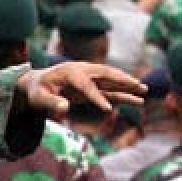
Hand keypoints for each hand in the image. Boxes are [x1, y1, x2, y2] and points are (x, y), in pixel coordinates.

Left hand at [16, 62, 144, 116]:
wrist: (37, 83)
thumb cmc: (36, 90)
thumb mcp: (38, 98)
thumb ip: (50, 103)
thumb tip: (64, 108)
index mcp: (69, 72)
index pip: (86, 84)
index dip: (96, 97)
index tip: (107, 109)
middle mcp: (82, 71)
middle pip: (105, 74)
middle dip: (122, 80)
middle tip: (138, 85)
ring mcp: (89, 78)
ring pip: (111, 81)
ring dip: (127, 85)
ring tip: (145, 90)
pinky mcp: (92, 87)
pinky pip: (110, 91)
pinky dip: (122, 94)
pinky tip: (137, 100)